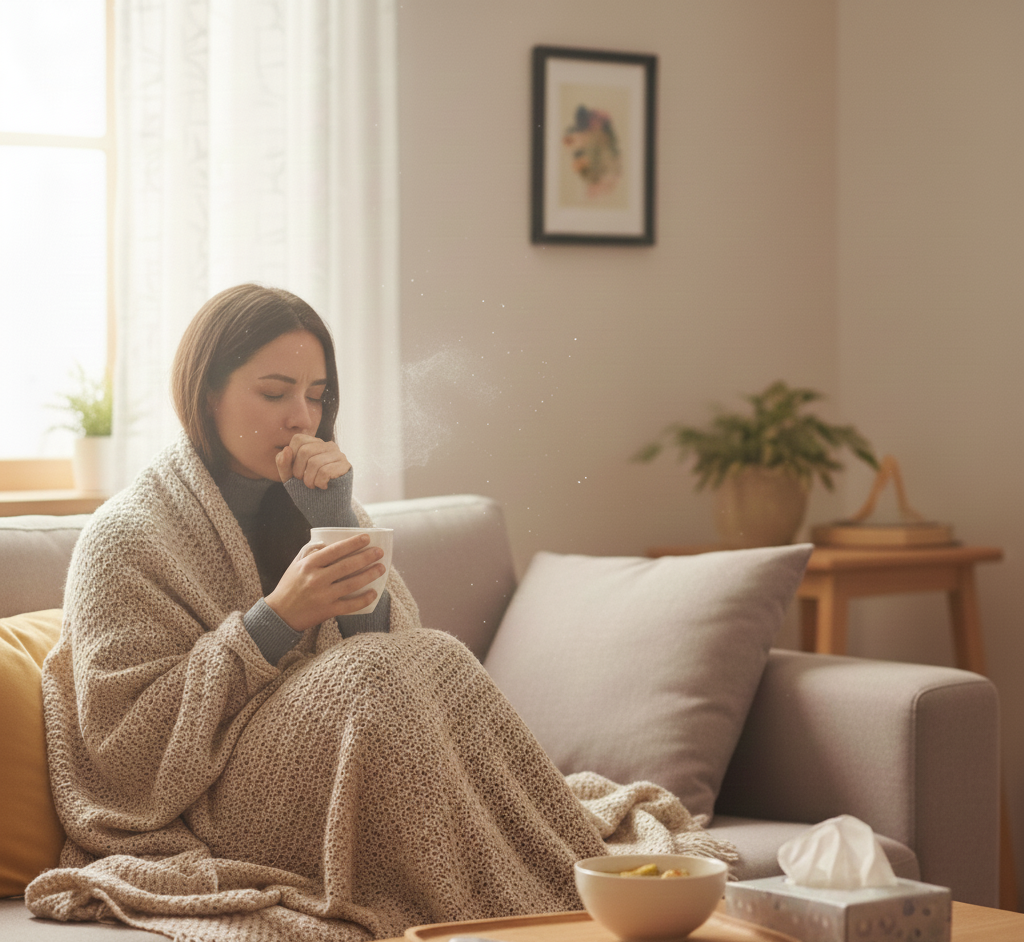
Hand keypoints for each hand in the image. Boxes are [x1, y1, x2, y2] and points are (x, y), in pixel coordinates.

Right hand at [265, 534, 384, 631]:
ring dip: (369, 575)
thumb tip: (326, 542)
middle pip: (347, 566)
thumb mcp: (295, 565)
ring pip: (352, 584)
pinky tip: (374, 593)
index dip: (353, 543)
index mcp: (309, 565)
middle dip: (366, 557)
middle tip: (380, 552)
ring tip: (381, 568)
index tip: (367, 538)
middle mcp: (316, 579)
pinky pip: (350, 605)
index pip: (335, 550)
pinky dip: (364, 599)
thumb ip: (310, 552)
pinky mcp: (327, 611)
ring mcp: (323, 596)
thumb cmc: (289, 586)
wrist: (279, 615)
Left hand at [276, 433, 351, 488]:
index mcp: (314, 444)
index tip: (296, 472)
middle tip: (304, 482)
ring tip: (314, 485)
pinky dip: (320, 483)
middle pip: (306, 450)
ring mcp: (339, 454)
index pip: (298, 439)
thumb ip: (283, 463)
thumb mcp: (289, 476)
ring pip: (315, 462)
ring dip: (309, 480)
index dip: (292, 458)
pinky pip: (325, 472)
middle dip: (299, 470)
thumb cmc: (307, 489)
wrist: (325, 508)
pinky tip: (324, 486)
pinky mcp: (345, 465)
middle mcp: (328, 445)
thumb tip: (286, 449)